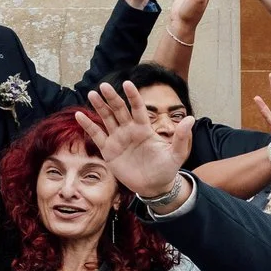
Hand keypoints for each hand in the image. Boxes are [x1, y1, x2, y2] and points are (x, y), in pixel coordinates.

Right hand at [78, 81, 187, 199]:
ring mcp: (118, 139)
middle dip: (112, 98)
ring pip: (107, 119)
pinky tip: (80, 115)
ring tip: (92, 94)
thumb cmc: (166, 169)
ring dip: (99, 107)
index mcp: (144, 128)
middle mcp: (129, 130)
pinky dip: (88, 126)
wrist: (154, 187)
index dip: (133, 96)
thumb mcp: (176, 154)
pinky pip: (97, 135)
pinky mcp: (108, 150)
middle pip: (119, 110)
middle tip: (104, 86)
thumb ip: (182, 137)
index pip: (138, 108)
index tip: (128, 83)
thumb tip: (191, 119)